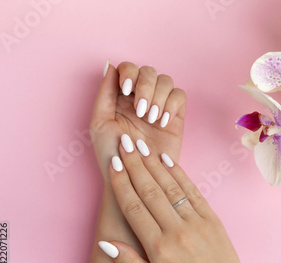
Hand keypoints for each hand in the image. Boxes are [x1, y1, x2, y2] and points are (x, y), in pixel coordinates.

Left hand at [90, 61, 185, 184]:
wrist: (133, 178)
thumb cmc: (112, 156)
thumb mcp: (100, 123)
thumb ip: (104, 93)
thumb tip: (110, 65)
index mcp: (120, 97)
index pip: (129, 68)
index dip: (130, 73)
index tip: (126, 91)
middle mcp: (141, 98)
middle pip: (149, 71)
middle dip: (145, 87)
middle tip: (141, 110)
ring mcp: (160, 107)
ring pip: (166, 81)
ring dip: (158, 96)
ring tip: (151, 119)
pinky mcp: (176, 118)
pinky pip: (180, 96)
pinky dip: (172, 104)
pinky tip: (162, 122)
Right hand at [98, 138, 271, 262]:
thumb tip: (105, 241)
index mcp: (159, 247)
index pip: (134, 208)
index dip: (121, 183)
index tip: (112, 164)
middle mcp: (177, 230)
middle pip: (151, 191)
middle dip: (135, 164)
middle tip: (124, 143)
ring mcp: (197, 222)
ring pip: (171, 187)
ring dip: (154, 164)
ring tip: (141, 146)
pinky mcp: (212, 218)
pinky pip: (192, 191)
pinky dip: (179, 173)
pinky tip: (166, 160)